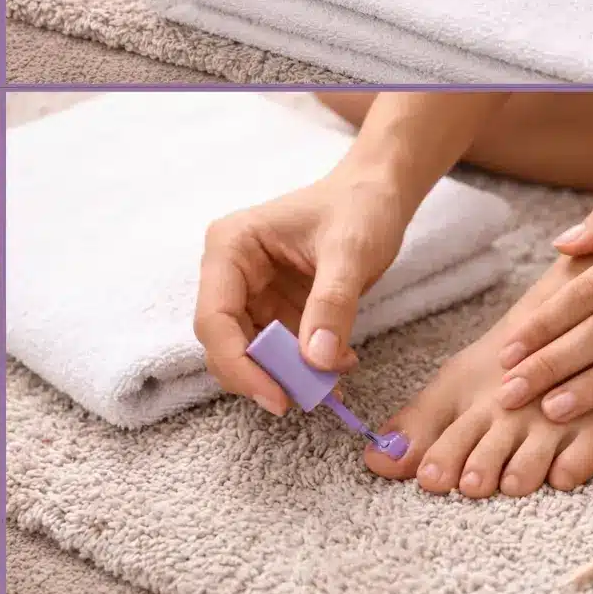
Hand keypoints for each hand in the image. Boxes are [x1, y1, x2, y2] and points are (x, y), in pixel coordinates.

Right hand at [194, 168, 407, 414]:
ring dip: (284, 376)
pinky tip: (336, 366)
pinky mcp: (274, 308)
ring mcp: (251, 292)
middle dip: (260, 375)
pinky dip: (302, 368)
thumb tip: (316, 361)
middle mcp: (230, 272)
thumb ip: (331, 305)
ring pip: (248, 354)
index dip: (239, 363)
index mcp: (230, 247)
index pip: (214, 318)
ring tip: (330, 383)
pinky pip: (277, 352)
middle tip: (303, 399)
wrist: (378, 194)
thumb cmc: (358, 207)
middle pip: (224, 342)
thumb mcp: (349, 252)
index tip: (277, 396)